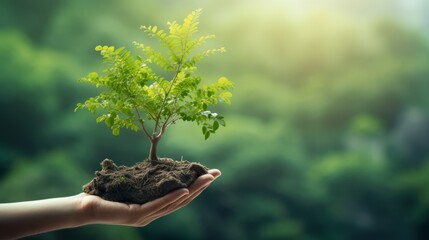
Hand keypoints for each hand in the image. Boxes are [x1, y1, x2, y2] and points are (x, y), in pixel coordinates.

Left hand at [77, 169, 220, 225]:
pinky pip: (158, 205)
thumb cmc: (104, 194)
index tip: (210, 173)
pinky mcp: (136, 215)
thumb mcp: (131, 184)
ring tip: (207, 179)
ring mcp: (146, 216)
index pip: (180, 196)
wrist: (83, 206)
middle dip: (201, 187)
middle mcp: (152, 214)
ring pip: (175, 203)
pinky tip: (185, 190)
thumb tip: (157, 165)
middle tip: (217, 174)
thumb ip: (146, 180)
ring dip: (193, 190)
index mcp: (153, 206)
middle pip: (183, 200)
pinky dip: (173, 198)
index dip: (196, 186)